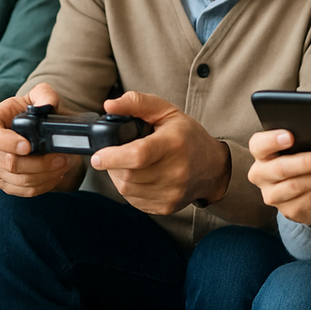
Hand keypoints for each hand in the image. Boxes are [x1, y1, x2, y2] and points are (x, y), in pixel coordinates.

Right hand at [0, 83, 85, 195]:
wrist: (31, 130)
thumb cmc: (32, 112)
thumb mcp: (39, 96)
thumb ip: (44, 94)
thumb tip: (48, 104)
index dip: (8, 143)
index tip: (29, 146)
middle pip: (8, 163)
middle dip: (38, 164)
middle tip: (61, 158)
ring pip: (18, 180)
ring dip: (45, 175)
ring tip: (63, 165)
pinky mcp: (3, 183)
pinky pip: (23, 192)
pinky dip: (43, 186)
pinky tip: (55, 175)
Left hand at [89, 91, 229, 214]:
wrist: (212, 167)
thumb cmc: (187, 136)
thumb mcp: (165, 110)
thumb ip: (136, 103)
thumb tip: (109, 106)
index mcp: (173, 144)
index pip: (138, 155)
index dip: (113, 156)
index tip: (97, 155)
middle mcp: (175, 171)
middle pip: (128, 174)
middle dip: (113, 164)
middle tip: (116, 152)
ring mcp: (171, 193)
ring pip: (126, 189)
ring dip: (118, 176)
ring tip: (128, 162)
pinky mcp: (166, 207)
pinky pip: (133, 200)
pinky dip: (128, 187)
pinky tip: (137, 175)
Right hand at [248, 129, 310, 225]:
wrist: (301, 192)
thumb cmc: (296, 161)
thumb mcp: (293, 149)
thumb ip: (298, 141)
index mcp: (259, 154)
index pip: (258, 145)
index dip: (272, 140)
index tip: (290, 136)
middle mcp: (260, 175)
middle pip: (280, 168)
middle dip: (306, 163)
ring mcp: (272, 195)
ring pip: (296, 186)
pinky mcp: (287, 209)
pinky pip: (308, 198)